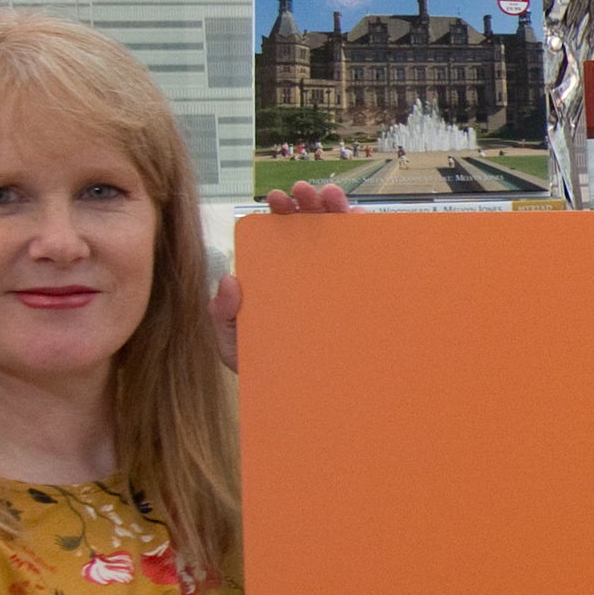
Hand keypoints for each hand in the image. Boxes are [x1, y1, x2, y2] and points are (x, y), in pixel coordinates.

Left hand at [207, 183, 354, 367]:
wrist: (299, 402)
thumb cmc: (264, 370)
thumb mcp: (233, 344)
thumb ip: (222, 316)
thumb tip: (229, 279)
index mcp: (278, 276)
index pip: (280, 235)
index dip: (281, 212)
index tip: (275, 200)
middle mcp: (309, 274)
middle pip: (312, 227)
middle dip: (310, 201)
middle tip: (303, 192)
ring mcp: (337, 284)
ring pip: (342, 238)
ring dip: (339, 209)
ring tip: (331, 197)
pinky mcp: (362, 299)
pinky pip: (370, 264)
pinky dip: (370, 238)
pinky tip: (362, 222)